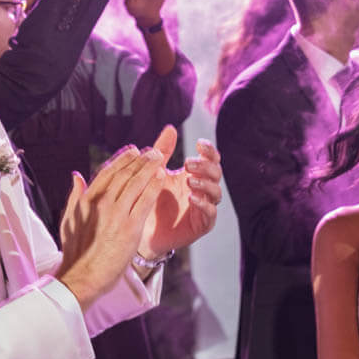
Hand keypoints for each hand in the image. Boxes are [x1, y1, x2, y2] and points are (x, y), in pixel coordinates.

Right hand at [56, 146, 168, 306]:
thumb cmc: (75, 252)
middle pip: (124, 174)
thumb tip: (76, 175)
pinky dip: (154, 186)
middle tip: (153, 150)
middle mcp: (101, 203)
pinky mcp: (130, 228)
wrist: (82, 276)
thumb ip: (75, 196)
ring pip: (136, 183)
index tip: (134, 150)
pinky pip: (145, 201)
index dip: (123, 159)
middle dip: (140, 159)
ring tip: (160, 157)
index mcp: (86, 200)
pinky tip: (162, 176)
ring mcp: (116, 214)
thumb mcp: (69, 219)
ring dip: (150, 167)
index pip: (107, 172)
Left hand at [137, 135, 221, 259]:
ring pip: (217, 193)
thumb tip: (170, 128)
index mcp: (195, 175)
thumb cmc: (149, 199)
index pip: (211, 159)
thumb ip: (163, 151)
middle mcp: (203, 190)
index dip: (209, 151)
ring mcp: (205, 207)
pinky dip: (204, 204)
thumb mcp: (156, 172)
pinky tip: (191, 198)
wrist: (142, 230)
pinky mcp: (202, 224)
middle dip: (206, 166)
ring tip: (189, 180)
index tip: (199, 144)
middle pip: (216, 173)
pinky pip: (210, 213)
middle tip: (189, 164)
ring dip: (206, 184)